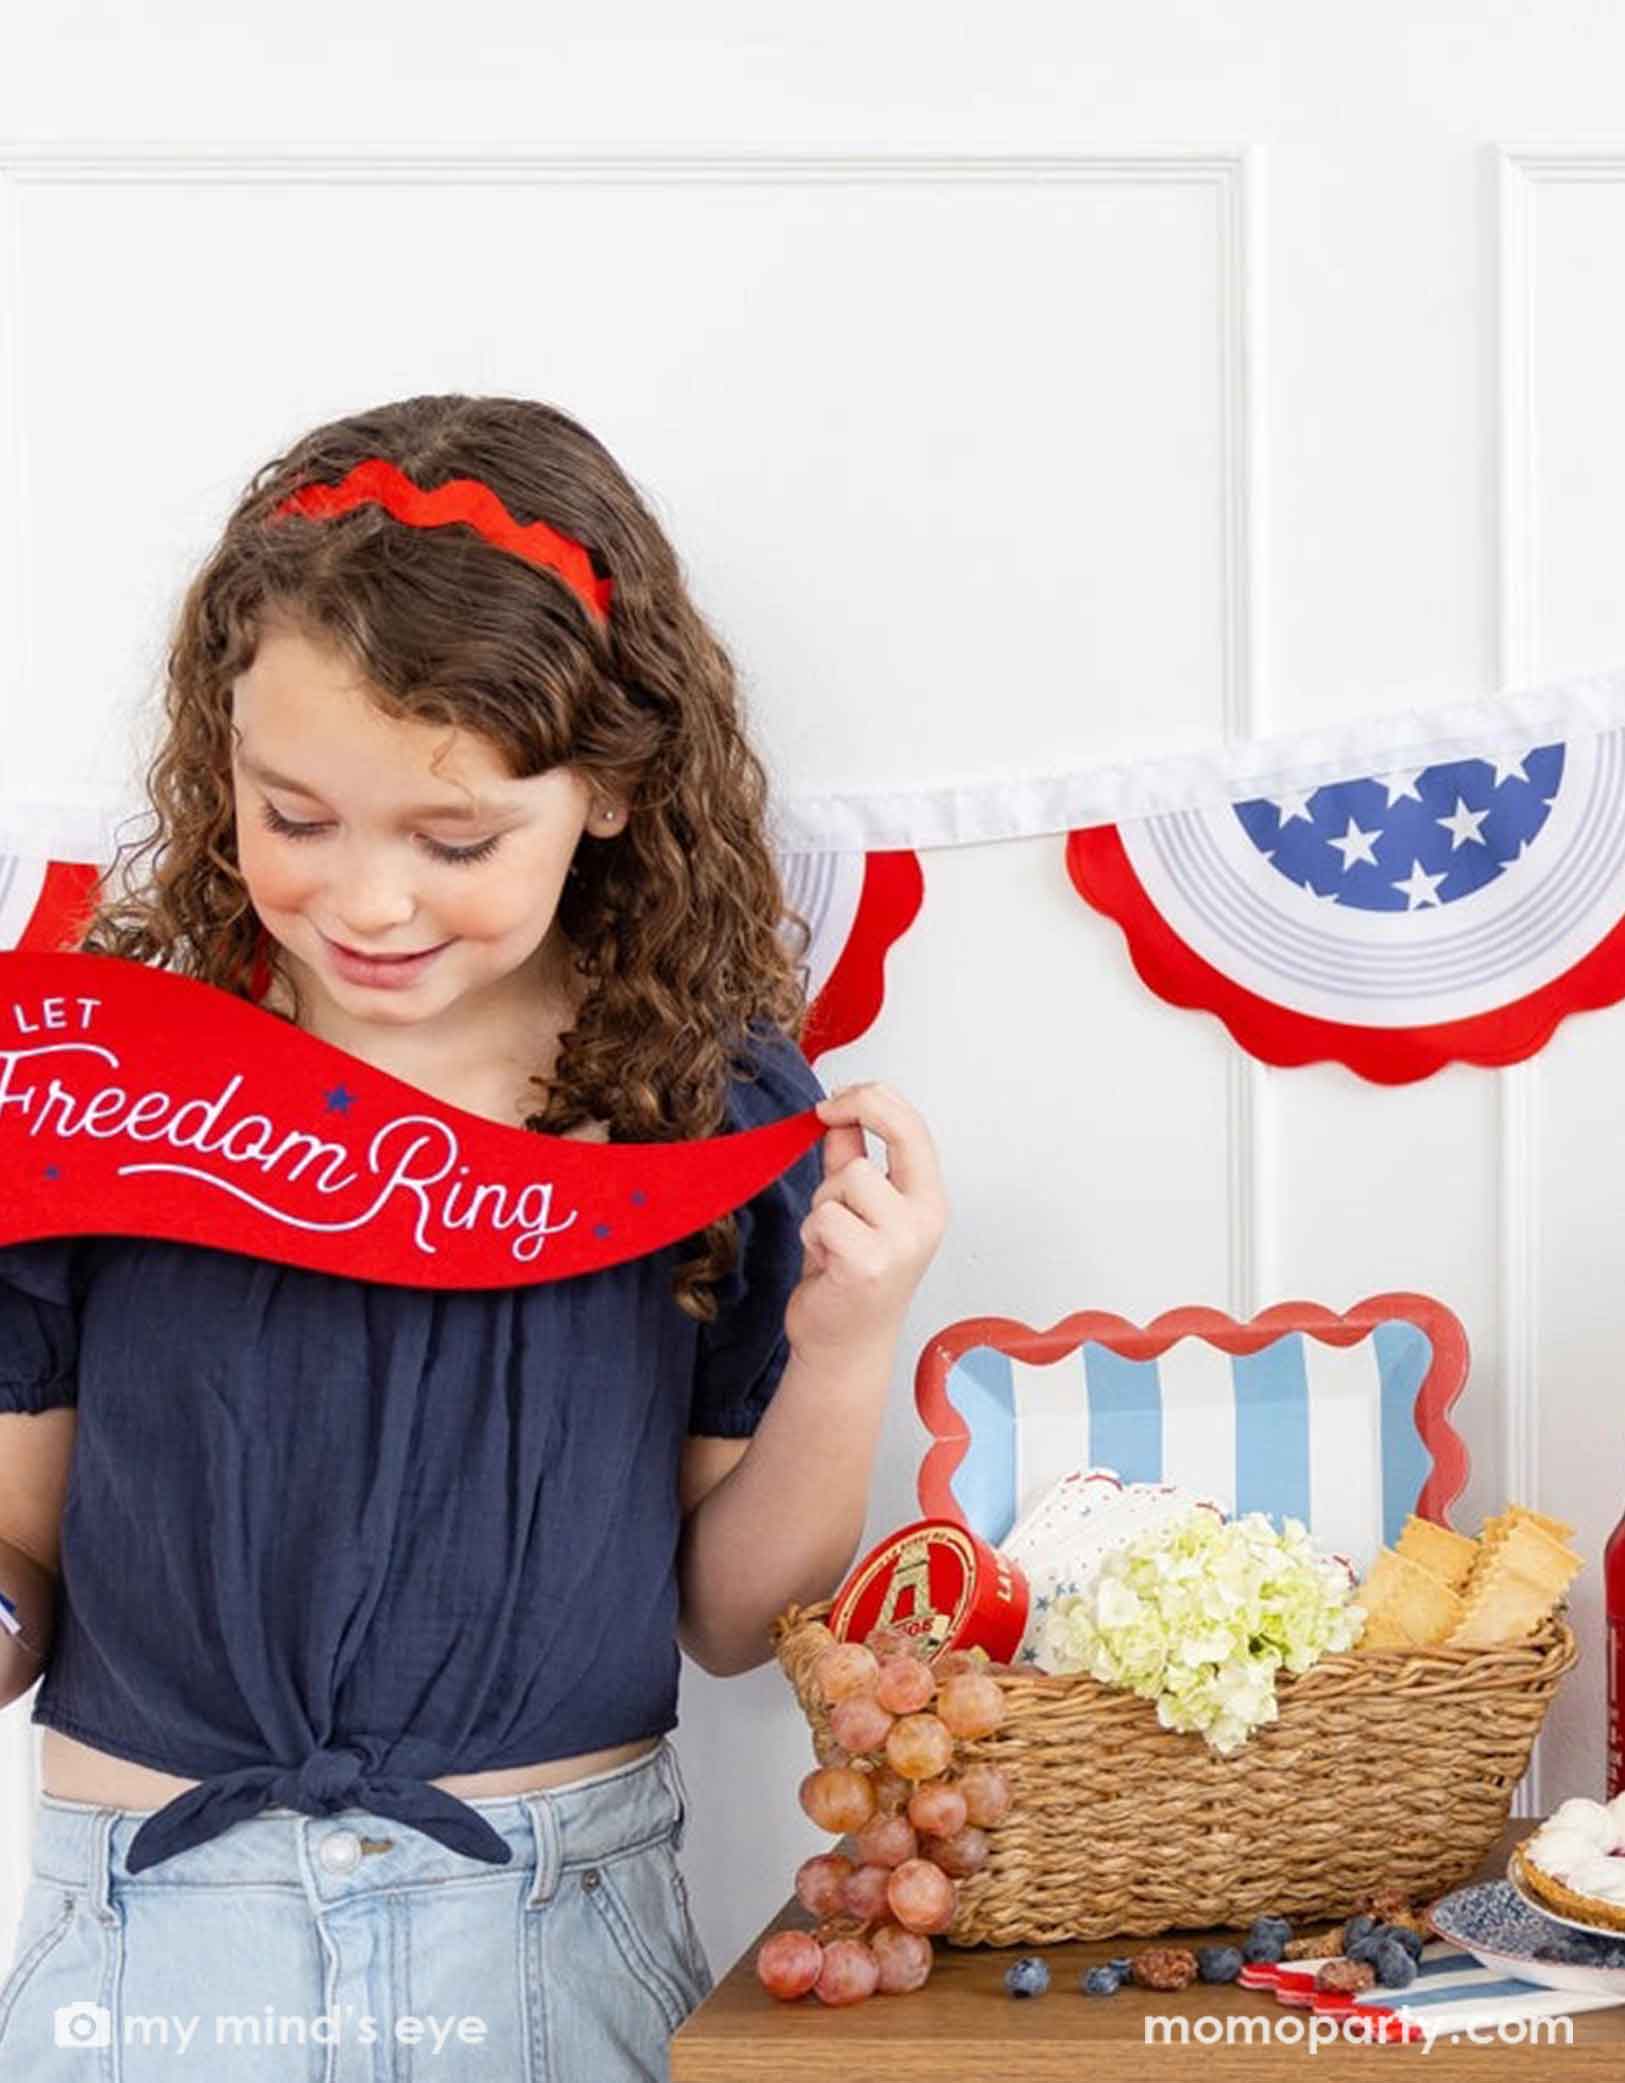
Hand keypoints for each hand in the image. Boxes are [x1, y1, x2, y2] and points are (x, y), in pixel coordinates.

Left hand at [783, 1081, 949, 1368]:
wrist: (843, 1346)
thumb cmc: (849, 1279)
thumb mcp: (854, 1209)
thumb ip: (849, 1160)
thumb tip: (838, 1118)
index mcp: (928, 1200)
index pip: (914, 1126)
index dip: (873, 1097)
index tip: (837, 1098)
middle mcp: (925, 1219)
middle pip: (891, 1132)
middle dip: (853, 1115)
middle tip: (824, 1114)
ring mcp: (901, 1242)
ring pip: (847, 1177)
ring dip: (823, 1202)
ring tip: (830, 1237)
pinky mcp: (869, 1264)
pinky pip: (825, 1216)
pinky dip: (813, 1233)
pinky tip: (825, 1260)